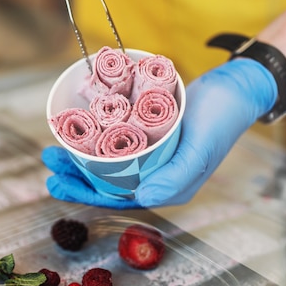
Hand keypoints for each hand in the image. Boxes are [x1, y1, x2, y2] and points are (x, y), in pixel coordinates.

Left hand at [42, 58, 276, 207]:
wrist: (236, 86)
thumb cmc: (222, 118)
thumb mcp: (201, 148)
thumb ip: (175, 178)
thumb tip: (143, 200)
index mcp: (168, 189)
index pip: (118, 200)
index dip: (84, 194)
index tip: (56, 182)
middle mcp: (158, 176)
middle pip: (108, 182)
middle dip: (75, 175)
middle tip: (49, 159)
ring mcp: (154, 155)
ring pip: (109, 162)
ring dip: (80, 154)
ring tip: (55, 145)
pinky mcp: (151, 135)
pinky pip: (117, 141)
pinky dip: (96, 138)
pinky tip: (78, 130)